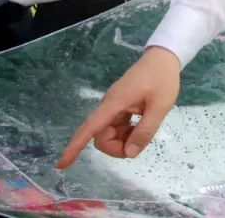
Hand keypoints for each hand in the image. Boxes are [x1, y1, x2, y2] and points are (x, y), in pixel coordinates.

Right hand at [56, 46, 180, 167]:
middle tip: (140, 142)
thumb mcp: (160, 106)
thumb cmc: (163, 79)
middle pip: (100, 136)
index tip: (61, 165)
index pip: (90, 128)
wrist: (163, 58)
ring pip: (109, 134)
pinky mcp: (119, 107)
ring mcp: (114, 107)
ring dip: (123, 140)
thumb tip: (129, 154)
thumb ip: (145, 131)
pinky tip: (141, 125)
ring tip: (144, 129)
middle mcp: (109, 106)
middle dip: (117, 147)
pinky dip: (127, 133)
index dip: (75, 147)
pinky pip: (116, 127)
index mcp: (114, 103)